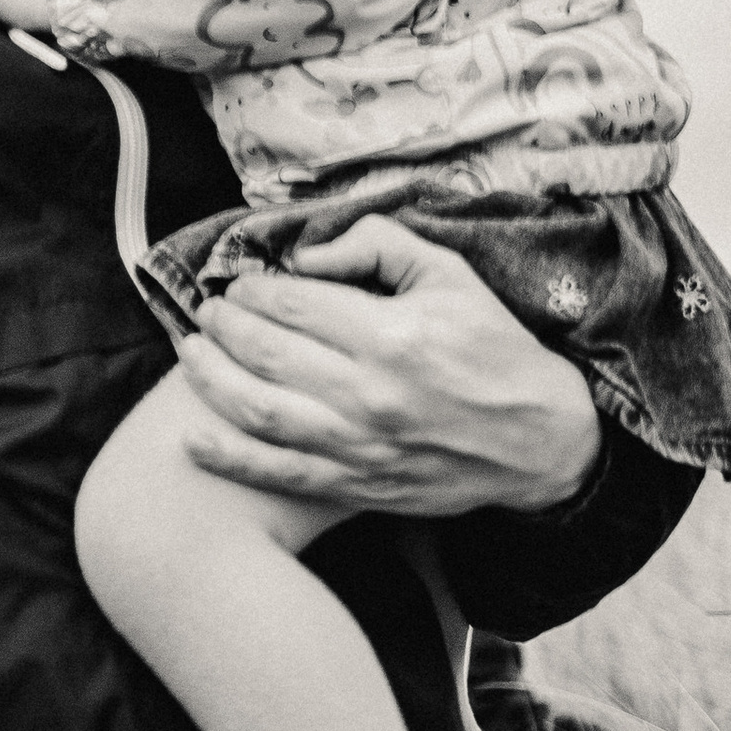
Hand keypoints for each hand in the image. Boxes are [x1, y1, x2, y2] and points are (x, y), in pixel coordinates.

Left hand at [175, 212, 600, 519]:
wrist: (539, 440)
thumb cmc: (494, 349)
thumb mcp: (449, 274)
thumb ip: (377, 244)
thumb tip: (307, 253)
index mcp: (392, 336)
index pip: (293, 304)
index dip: (253, 290)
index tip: (240, 283)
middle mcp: (368, 394)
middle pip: (265, 353)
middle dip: (223, 326)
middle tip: (208, 312)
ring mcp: (359, 446)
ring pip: (259, 411)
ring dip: (210, 380)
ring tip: (191, 355)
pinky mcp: (356, 485)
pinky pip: (277, 474)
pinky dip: (228, 457)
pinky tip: (193, 437)